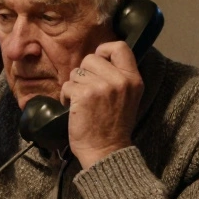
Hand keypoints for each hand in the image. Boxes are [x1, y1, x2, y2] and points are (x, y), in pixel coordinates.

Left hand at [57, 41, 143, 168]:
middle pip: (91, 58)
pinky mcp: (84, 95)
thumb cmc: (113, 126)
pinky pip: (67, 85)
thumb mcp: (127, 97)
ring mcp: (102, 86)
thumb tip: (99, 59)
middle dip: (84, 73)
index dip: (104, 50)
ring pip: (76, 72)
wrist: (106, 151)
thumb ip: (118, 77)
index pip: (120, 47)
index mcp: (133, 79)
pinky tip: (74, 109)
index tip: (98, 61)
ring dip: (74, 86)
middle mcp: (120, 80)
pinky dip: (66, 97)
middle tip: (88, 91)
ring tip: (82, 103)